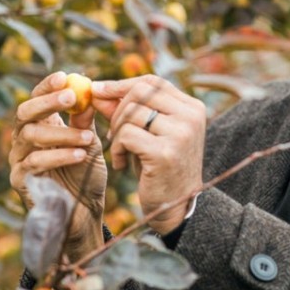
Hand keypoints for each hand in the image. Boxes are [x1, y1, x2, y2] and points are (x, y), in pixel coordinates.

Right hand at [9, 71, 106, 258]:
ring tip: (88, 137)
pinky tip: (80, 155)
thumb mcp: (90, 142)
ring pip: (31, 137)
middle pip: (25, 113)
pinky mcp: (21, 181)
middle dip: (48, 102)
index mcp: (41, 125)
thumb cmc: (87, 174)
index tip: (65, 77)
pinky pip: (35, 163)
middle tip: (71, 98)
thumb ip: (86, 120)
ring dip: (62, 134)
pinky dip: (59, 156)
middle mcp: (25, 139)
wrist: (86, 211)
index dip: (47, 86)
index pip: (37, 98)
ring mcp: (20, 160)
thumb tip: (91, 91)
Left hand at [91, 75, 205, 234]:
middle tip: (111, 131)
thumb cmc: (159, 168)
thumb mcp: (147, 134)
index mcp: (192, 108)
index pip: (154, 82)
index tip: (99, 90)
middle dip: (117, 109)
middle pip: (140, 92)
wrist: (175, 207)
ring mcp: (180, 133)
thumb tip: (96, 89)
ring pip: (131, 113)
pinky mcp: (165, 152)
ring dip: (116, 133)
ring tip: (119, 151)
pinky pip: (127, 135)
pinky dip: (116, 149)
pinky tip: (121, 164)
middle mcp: (191, 116)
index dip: (123, 84)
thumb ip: (126, 110)